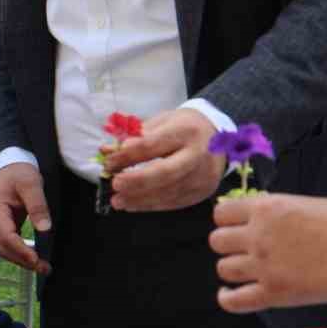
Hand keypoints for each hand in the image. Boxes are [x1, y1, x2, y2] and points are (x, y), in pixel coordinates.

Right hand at [0, 163, 50, 274]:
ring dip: (22, 260)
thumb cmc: (18, 173)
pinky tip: (34, 257)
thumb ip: (38, 206)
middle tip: (44, 268)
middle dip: (24, 261)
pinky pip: (8, 245)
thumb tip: (44, 229)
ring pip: (5, 250)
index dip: (21, 250)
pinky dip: (20, 254)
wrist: (9, 166)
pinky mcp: (2, 227)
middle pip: (4, 248)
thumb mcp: (31, 184)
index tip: (37, 259)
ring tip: (42, 266)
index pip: (7, 237)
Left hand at [106, 109, 226, 211]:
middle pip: (165, 172)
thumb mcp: (161, 122)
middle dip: (137, 180)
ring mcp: (202, 176)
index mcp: (185, 131)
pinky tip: (132, 204)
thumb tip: (107, 151)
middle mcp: (198, 155)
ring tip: (117, 200)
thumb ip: (134, 137)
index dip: (128, 155)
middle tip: (115, 184)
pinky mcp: (202, 192)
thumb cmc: (184, 127)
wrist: (219, 137)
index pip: (153, 145)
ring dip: (139, 198)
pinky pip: (173, 202)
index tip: (109, 162)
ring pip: (168, 192)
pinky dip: (150, 205)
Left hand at [208, 193, 326, 312]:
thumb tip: (322, 205)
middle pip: (217, 241)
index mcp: (265, 208)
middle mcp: (257, 234)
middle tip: (243, 250)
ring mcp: (262, 265)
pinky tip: (230, 295)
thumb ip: (297, 207)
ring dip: (232, 270)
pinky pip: (234, 300)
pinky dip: (228, 299)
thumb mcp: (315, 204)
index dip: (227, 221)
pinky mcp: (272, 293)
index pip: (222, 213)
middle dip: (228, 245)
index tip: (237, 227)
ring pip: (223, 268)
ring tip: (243, 273)